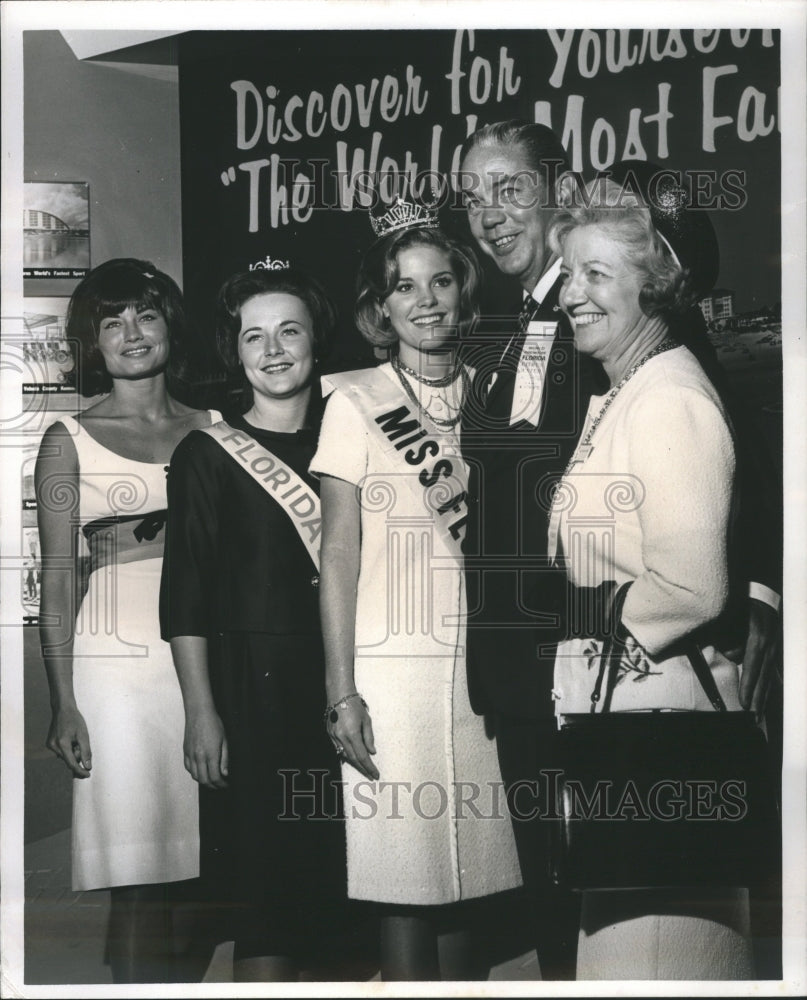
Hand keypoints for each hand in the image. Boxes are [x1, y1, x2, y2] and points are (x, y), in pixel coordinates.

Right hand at [46, 705, 91, 777]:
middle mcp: (53, 746)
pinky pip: (62, 752)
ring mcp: (50, 745)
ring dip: (73, 752)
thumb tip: (88, 767)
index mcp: (62, 744)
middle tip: (81, 744)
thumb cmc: (75, 720)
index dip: (80, 771)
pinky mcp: (50, 743)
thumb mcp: (83, 735)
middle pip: (69, 760)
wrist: (63, 709)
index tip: (88, 775)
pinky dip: (68, 749)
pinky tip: (71, 738)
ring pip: (65, 756)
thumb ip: (86, 751)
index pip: (72, 764)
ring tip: (76, 738)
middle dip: (78, 757)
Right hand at [184, 708, 228, 788]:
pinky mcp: (185, 751)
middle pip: (204, 780)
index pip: (215, 777)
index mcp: (211, 754)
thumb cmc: (214, 724)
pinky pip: (188, 768)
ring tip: (211, 779)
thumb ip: (225, 758)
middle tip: (220, 785)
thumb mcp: (224, 740)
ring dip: (203, 781)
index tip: (226, 784)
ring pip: (194, 776)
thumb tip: (225, 773)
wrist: (199, 712)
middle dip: (213, 786)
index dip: (221, 784)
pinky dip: (194, 773)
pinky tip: (201, 771)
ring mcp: (190, 754)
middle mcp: (199, 756)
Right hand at [327, 696, 378, 779]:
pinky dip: (346, 754)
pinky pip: (338, 748)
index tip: (376, 775)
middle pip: (353, 759)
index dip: (369, 767)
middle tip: (371, 775)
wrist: (338, 694)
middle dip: (363, 768)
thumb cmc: (354, 705)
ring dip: (354, 762)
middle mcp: (341, 737)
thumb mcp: (366, 720)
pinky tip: (352, 758)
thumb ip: (369, 737)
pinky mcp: (329, 733)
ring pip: (344, 755)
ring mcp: (333, 736)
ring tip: (364, 768)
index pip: (362, 756)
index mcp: (352, 734)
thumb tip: (372, 752)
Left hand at [738, 598, 780, 718]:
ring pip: (769, 675)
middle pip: (764, 677)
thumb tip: (729, 655)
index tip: (744, 704)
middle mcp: (769, 645)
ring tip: (759, 713)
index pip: (752, 667)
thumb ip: (728, 636)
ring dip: (764, 695)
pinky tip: (767, 695)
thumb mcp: (731, 615)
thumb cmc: (744, 601)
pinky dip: (769, 684)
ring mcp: (774, 647)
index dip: (748, 686)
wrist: (762, 590)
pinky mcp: (773, 648)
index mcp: (758, 638)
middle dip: (758, 698)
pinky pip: (771, 670)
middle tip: (753, 718)